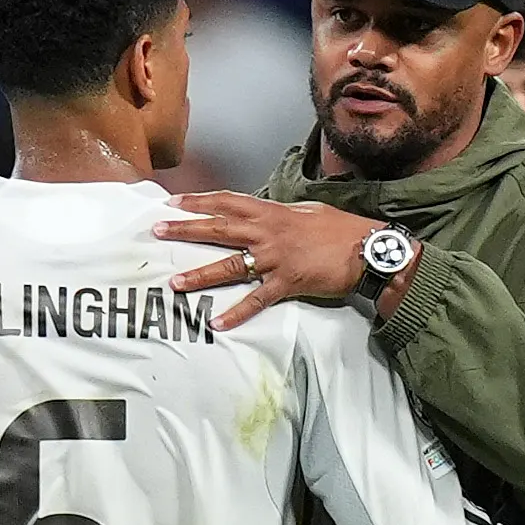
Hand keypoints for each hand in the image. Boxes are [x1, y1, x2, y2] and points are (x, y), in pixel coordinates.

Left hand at [155, 193, 381, 329]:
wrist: (367, 248)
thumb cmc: (340, 229)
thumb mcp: (307, 212)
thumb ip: (280, 215)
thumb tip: (265, 215)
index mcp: (272, 213)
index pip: (228, 203)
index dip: (200, 201)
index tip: (174, 202)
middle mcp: (268, 233)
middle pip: (219, 229)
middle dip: (186, 230)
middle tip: (158, 231)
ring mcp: (276, 258)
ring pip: (230, 266)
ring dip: (201, 275)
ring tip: (175, 283)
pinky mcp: (287, 282)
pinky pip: (257, 300)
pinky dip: (237, 314)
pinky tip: (218, 323)